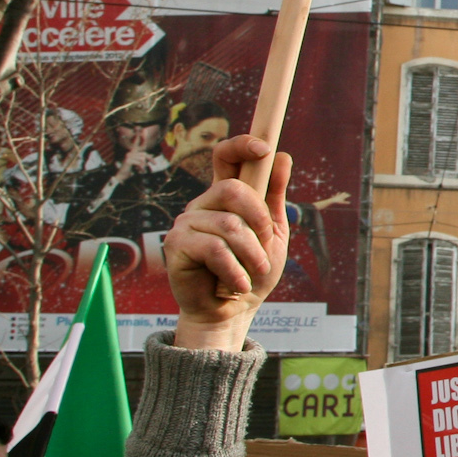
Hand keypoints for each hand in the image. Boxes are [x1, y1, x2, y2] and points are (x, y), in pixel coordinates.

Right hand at [162, 136, 290, 351]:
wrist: (231, 311)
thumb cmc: (251, 271)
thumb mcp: (272, 233)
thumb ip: (274, 196)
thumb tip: (282, 156)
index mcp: (226, 197)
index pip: (225, 157)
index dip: (242, 145)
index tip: (264, 148)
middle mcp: (203, 203)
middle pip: (233, 190)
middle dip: (260, 222)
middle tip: (265, 249)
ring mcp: (187, 222)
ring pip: (230, 226)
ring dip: (252, 255)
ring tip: (253, 273)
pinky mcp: (176, 245)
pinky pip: (214, 249)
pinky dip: (235, 271)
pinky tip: (238, 285)